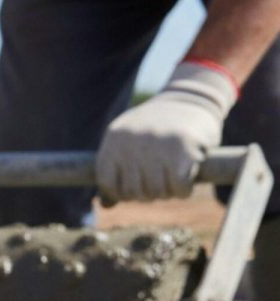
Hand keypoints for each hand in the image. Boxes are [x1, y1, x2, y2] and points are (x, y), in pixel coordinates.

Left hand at [97, 61, 236, 201]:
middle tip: (162, 176)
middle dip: (149, 192)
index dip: (123, 191)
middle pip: (133, 192)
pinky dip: (185, 189)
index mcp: (114, 138)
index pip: (107, 184)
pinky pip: (179, 187)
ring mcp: (156, 144)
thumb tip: (105, 205)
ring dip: (168, 191)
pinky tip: (188, 174)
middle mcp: (131, 140)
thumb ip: (116, 172)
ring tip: (174, 173)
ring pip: (156, 192)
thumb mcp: (130, 143)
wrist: (194, 96)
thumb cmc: (159, 127)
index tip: (139, 183)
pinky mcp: (183, 148)